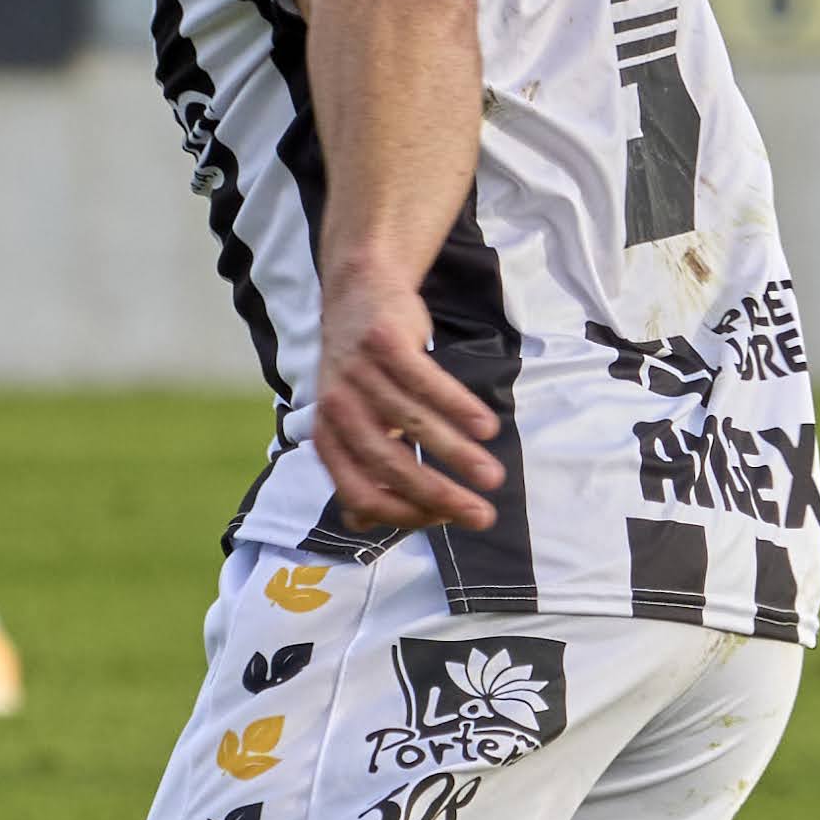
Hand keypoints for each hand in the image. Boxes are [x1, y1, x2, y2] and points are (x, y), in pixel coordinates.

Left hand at [310, 271, 502, 532]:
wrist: (359, 292)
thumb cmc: (363, 370)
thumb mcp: (352, 421)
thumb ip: (359, 470)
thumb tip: (362, 526)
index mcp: (327, 438)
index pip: (359, 493)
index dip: (402, 515)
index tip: (444, 522)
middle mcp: (336, 408)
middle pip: (388, 465)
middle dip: (439, 496)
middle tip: (482, 516)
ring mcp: (358, 372)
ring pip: (413, 424)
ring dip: (458, 455)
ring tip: (493, 477)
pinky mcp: (384, 342)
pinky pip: (426, 382)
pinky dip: (459, 408)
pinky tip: (487, 428)